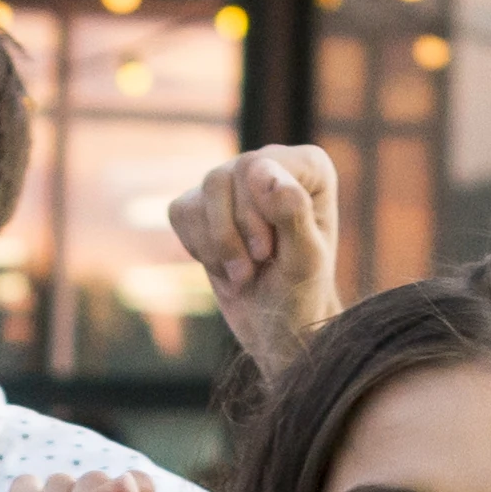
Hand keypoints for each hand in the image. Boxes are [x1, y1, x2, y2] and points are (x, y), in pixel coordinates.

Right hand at [171, 145, 343, 365]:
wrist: (274, 328)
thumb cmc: (299, 295)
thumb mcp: (303, 261)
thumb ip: (291, 212)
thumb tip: (259, 169)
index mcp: (309, 167)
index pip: (256, 167)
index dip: (253, 215)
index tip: (268, 253)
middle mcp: (273, 163)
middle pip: (225, 177)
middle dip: (233, 234)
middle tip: (255, 267)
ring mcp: (235, 181)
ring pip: (203, 192)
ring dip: (218, 246)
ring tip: (242, 273)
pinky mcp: (204, 204)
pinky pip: (181, 211)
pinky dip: (198, 248)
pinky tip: (224, 265)